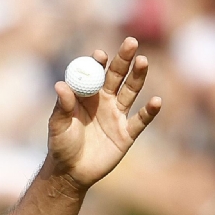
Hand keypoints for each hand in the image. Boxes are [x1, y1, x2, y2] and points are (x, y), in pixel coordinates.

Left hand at [44, 37, 161, 189]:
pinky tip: (156, 101)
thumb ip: (62, 107)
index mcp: (86, 95)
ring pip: (131, 92)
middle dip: (124, 60)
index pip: (95, 73)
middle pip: (117, 76)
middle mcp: (104, 101)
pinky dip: (149, 111)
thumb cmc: (61, 145)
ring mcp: (117, 116)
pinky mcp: (127, 134)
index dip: (98, 63)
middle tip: (131, 42)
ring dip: (138, 77)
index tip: (100, 55)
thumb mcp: (58, 126)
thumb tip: (61, 85)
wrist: (71, 172)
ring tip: (143, 61)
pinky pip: (140, 120)